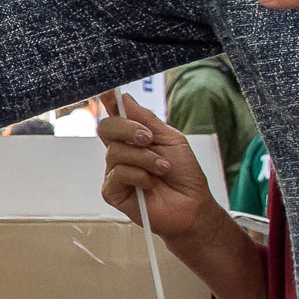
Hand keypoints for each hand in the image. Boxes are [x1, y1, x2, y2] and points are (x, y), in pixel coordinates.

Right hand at [91, 93, 224, 240]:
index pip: (114, 114)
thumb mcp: (171, 139)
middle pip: (106, 128)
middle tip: (149, 138)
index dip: (108, 101)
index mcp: (133, 137)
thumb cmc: (184, 174)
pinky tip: (150, 183)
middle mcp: (121, 152)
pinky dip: (138, 176)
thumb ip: (146, 119)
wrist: (192, 205)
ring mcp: (114, 172)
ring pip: (115, 152)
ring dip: (144, 159)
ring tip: (162, 168)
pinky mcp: (112, 192)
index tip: (110, 92)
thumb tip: (124, 98)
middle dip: (128, 129)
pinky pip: (117, 174)